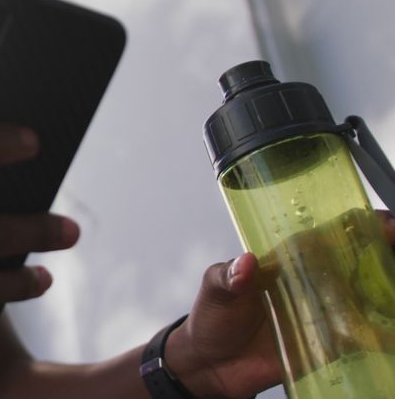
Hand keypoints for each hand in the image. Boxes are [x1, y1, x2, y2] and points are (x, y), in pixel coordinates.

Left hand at [166, 209, 394, 397]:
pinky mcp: (331, 345)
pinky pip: (365, 338)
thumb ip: (227, 277)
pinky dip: (383, 334)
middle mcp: (315, 283)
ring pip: (371, 296)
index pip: (330, 234)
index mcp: (290, 260)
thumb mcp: (215, 290)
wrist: (211, 366)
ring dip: (390, 290)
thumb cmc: (213, 318)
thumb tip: (245, 263)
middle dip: (386, 254)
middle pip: (362, 262)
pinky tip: (390, 330)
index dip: (361, 225)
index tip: (384, 224)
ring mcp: (326, 313)